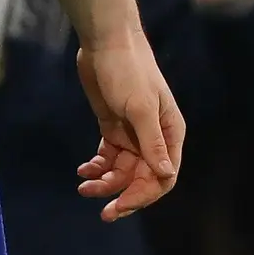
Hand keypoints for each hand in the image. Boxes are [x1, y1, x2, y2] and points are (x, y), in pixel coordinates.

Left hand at [76, 25, 183, 218]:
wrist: (106, 44)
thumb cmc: (128, 72)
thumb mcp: (139, 107)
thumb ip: (151, 142)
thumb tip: (164, 174)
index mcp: (170, 134)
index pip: (164, 176)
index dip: (144, 195)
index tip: (121, 206)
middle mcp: (154, 137)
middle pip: (141, 177)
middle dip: (122, 194)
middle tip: (101, 210)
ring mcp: (133, 133)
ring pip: (122, 169)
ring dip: (105, 182)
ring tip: (84, 186)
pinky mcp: (113, 126)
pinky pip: (108, 156)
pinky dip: (97, 166)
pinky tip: (84, 170)